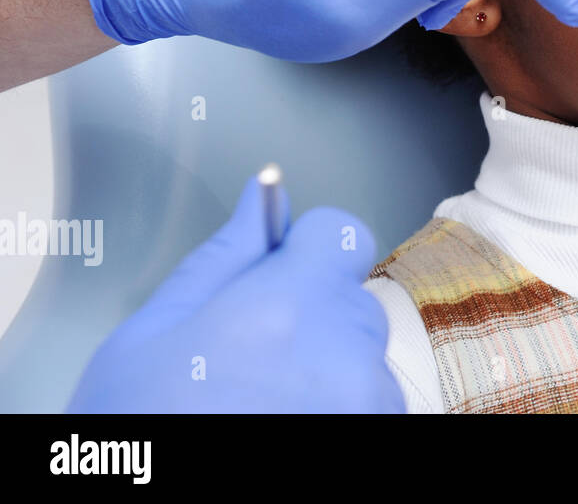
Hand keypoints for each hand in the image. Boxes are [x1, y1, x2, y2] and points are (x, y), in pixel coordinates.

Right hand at [66, 175, 403, 412]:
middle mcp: (349, 352)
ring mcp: (372, 405)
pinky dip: (339, 408)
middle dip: (306, 314)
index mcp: (291, 307)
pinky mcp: (382, 436)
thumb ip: (224, 258)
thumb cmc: (141, 432)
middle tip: (242, 362)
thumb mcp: (153, 336)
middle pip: (349, 298)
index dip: (303, 249)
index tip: (273, 277)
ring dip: (324, 367)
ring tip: (257, 407)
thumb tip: (263, 197)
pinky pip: (371, 401)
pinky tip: (283, 428)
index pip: (342, 233)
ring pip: (359, 355)